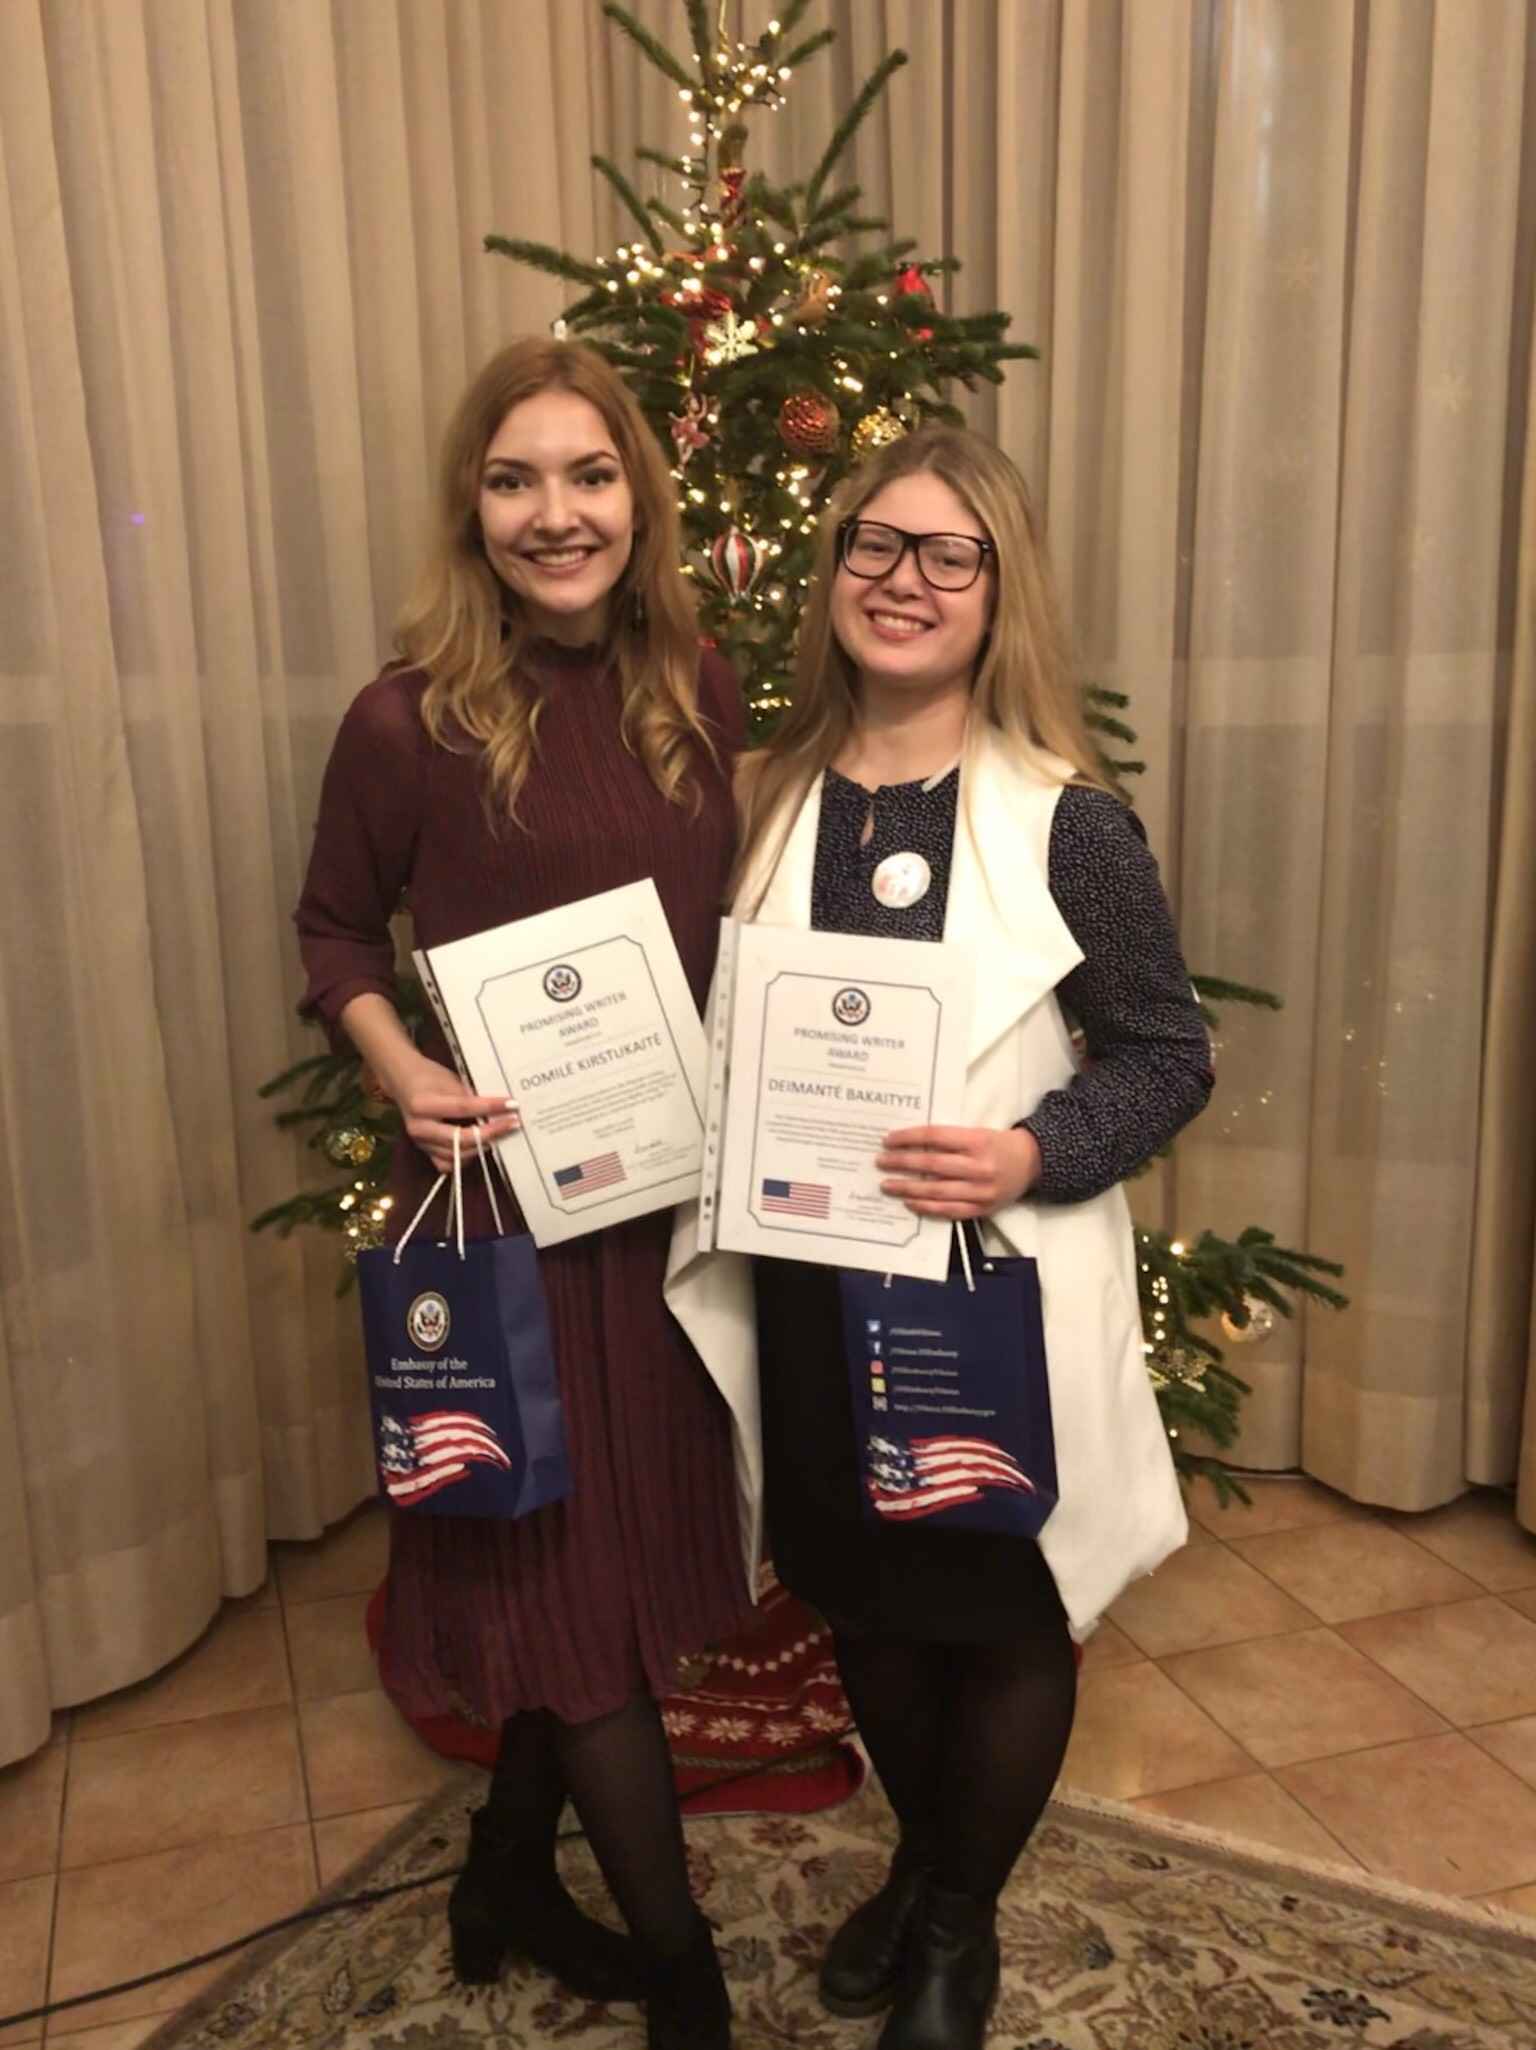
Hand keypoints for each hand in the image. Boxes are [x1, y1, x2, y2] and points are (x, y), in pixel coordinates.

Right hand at [387, 1055, 520, 1174]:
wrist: (403, 1084)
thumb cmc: (429, 1077)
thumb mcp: (450, 1079)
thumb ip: (470, 1096)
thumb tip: (499, 1107)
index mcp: (423, 1104)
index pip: (463, 1108)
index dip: (490, 1107)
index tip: (512, 1105)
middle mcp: (420, 1128)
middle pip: (461, 1138)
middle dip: (491, 1132)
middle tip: (513, 1123)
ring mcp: (421, 1143)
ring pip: (457, 1155)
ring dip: (482, 1146)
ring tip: (501, 1133)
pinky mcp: (425, 1152)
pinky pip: (448, 1164)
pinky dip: (465, 1158)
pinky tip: (479, 1146)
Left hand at [877, 1124, 1041, 1220]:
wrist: (1032, 1163)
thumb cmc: (997, 1144)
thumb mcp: (976, 1132)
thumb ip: (948, 1139)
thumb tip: (909, 1144)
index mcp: (977, 1141)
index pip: (935, 1137)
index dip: (909, 1138)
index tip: (888, 1140)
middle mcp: (979, 1166)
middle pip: (932, 1164)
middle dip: (902, 1163)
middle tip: (880, 1162)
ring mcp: (981, 1190)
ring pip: (937, 1191)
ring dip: (908, 1188)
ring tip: (887, 1185)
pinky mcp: (982, 1209)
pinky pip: (949, 1211)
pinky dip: (927, 1207)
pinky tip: (909, 1203)